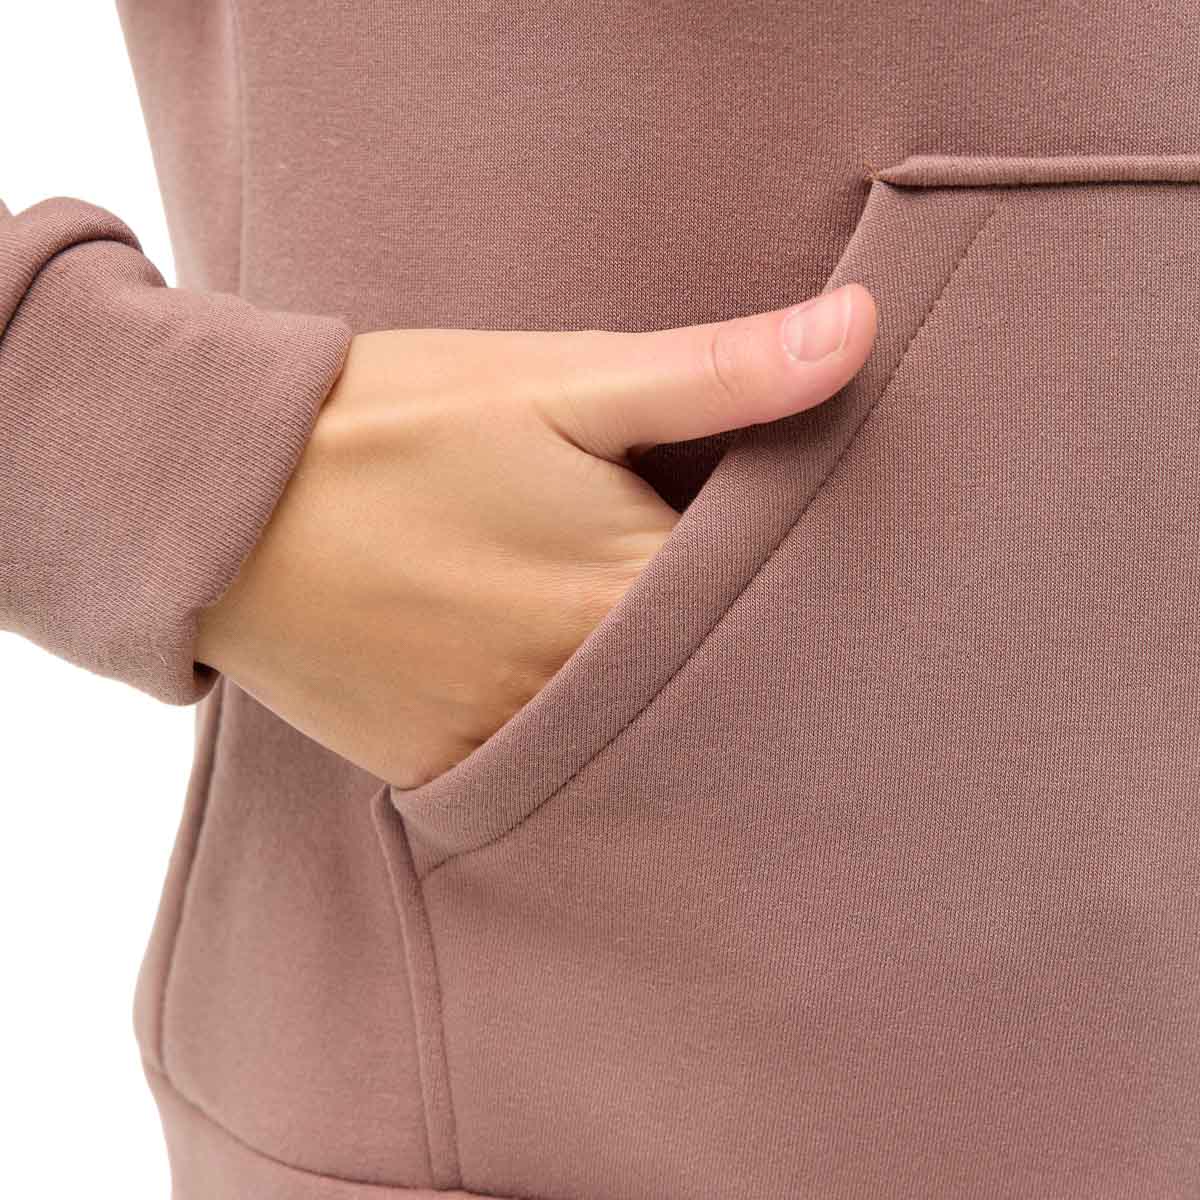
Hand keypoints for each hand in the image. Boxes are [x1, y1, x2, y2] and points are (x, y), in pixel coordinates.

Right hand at [195, 284, 876, 787]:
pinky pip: (537, 775)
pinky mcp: (441, 768)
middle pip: (702, 688)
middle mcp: (578, 689)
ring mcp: (505, 742)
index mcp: (627, 590)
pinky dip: (566, 741)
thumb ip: (718, 373)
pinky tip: (560, 693)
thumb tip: (866, 329)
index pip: (770, 613)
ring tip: (642, 653)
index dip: (802, 589)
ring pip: (625, 740)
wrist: (226, 501)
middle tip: (739, 616)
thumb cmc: (395, 425)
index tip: (822, 572)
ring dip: (652, 703)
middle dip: (733, 651)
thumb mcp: (557, 378)